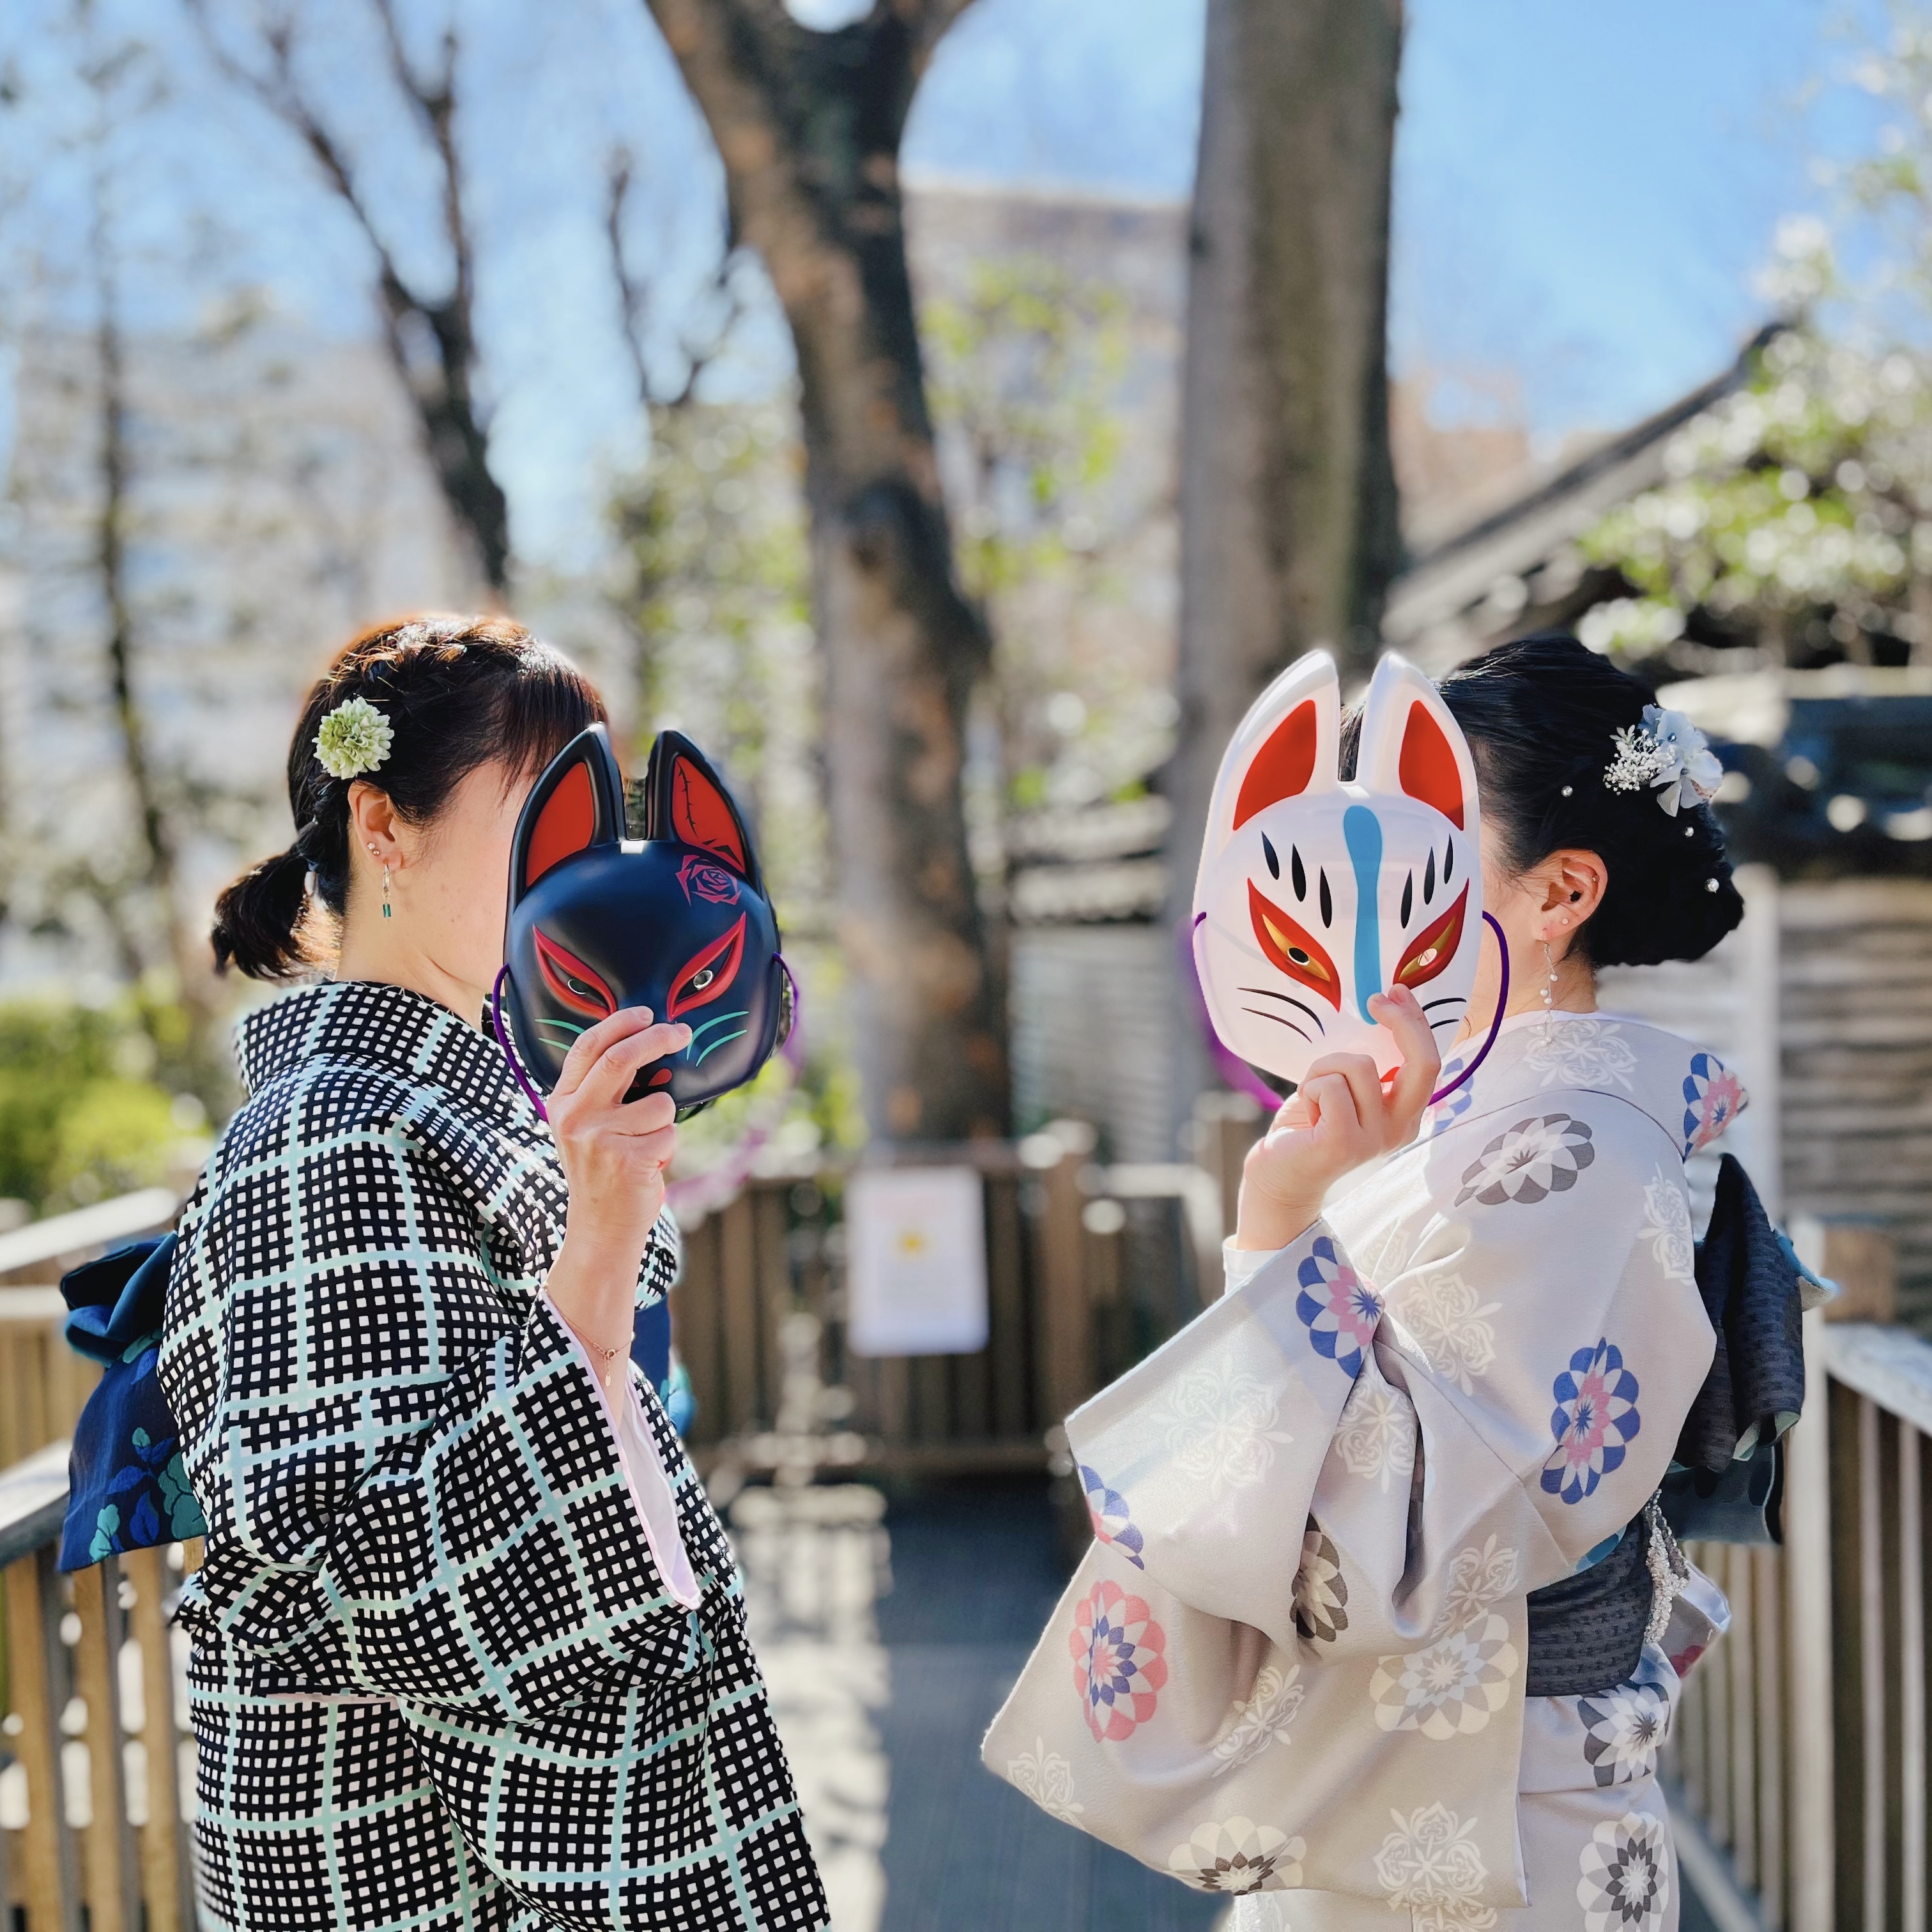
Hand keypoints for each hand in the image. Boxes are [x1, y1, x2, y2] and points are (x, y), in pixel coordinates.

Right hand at [545, 1008, 687, 1359]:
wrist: (599, 1229)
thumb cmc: (602, 1171)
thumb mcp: (585, 1126)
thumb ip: (602, 1090)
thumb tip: (649, 1044)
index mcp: (562, 1102)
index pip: (588, 1047)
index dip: (620, 1022)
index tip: (647, 1012)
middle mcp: (574, 1117)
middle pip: (621, 1058)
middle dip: (657, 1038)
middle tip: (681, 1032)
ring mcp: (599, 1139)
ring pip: (659, 1102)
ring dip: (666, 1120)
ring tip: (648, 1144)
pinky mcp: (626, 1159)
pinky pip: (670, 1133)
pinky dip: (670, 1146)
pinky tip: (650, 1165)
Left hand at [1231, 984, 1440, 1251]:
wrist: (1278, 1178)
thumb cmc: (1309, 1126)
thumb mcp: (1346, 1090)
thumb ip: (1367, 1067)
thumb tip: (1381, 1012)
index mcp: (1406, 1115)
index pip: (1429, 1062)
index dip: (1416, 1022)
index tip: (1395, 992)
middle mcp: (1400, 1129)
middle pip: (1422, 1062)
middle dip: (1402, 1021)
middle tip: (1375, 1000)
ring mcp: (1375, 1139)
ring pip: (1359, 1065)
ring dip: (1325, 1067)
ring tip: (1313, 1094)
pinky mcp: (1344, 1142)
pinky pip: (1330, 1086)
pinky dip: (1310, 1086)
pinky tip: (1305, 1113)